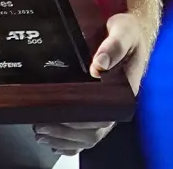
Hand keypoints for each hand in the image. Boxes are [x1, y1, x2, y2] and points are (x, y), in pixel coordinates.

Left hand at [31, 12, 157, 154]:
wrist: (132, 30)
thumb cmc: (129, 31)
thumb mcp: (124, 30)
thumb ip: (114, 45)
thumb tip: (99, 65)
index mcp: (125, 91)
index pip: (103, 118)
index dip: (80, 124)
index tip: (58, 118)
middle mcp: (116, 104)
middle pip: (92, 133)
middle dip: (65, 134)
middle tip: (41, 127)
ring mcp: (107, 107)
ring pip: (88, 137)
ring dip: (64, 140)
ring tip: (41, 133)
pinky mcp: (97, 106)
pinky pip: (86, 133)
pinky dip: (70, 142)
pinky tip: (55, 142)